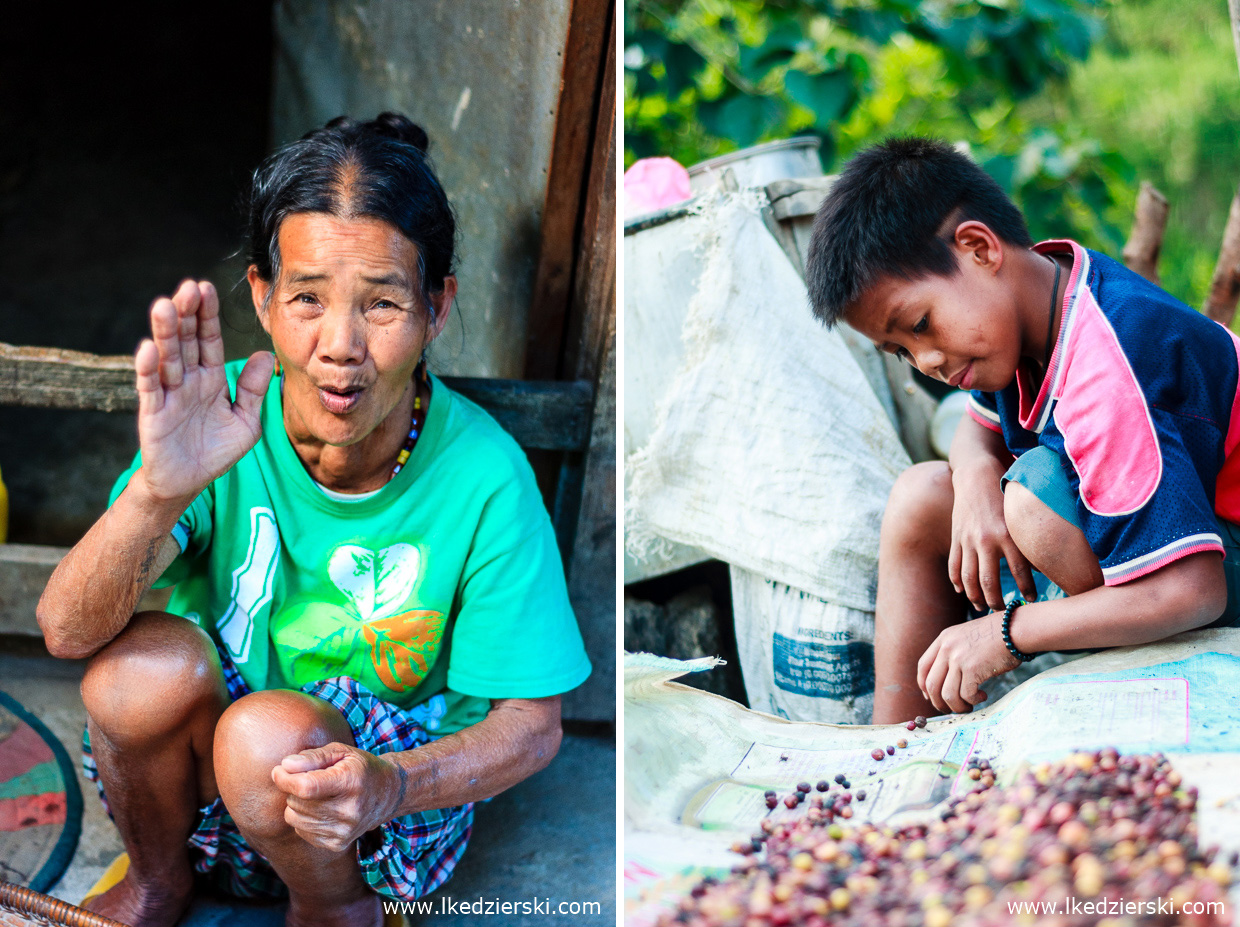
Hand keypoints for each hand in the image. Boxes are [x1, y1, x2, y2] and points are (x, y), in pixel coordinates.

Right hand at [135, 280, 274, 501]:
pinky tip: (149, 348)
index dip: (207, 316)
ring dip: (165, 333)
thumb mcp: (246, 421)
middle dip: (187, 314)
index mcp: (211, 378)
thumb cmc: (216, 450)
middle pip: (187, 341)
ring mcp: (169, 394)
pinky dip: (148, 368)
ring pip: (167, 358)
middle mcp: (188, 380)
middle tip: (189, 287)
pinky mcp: (153, 413)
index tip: (206, 288)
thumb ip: (254, 390)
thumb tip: (266, 356)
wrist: (188, 482)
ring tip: (165, 306)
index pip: (209, 340)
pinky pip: (150, 388)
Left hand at [271, 743, 403, 853]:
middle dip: (293, 788)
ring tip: (315, 794)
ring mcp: (344, 831)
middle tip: (307, 778)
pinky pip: (301, 831)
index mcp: (350, 782)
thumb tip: (285, 766)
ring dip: (297, 804)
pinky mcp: (337, 844)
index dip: (285, 778)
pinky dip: (304, 818)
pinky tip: (320, 809)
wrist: (386, 794)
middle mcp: (349, 811)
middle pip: (297, 802)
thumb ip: (312, 756)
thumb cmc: (359, 768)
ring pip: (294, 818)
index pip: (306, 787)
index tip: (279, 770)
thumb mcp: (340, 752)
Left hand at [917, 613, 1019, 712]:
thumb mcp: (966, 637)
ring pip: (947, 694)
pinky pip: (965, 695)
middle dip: (939, 702)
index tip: (932, 697)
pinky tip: (983, 696)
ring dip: (957, 706)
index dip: (924, 686)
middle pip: (931, 684)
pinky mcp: (972, 668)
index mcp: (944, 639)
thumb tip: (946, 681)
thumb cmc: (997, 636)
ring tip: (969, 705)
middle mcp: (947, 647)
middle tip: (951, 709)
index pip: (923, 666)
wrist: (1015, 628)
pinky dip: (973, 700)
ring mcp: (958, 658)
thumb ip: (954, 653)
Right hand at [948, 463, 1036, 611]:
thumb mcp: (1020, 514)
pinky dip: (957, 581)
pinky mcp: (956, 537)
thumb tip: (1040, 565)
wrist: (976, 475)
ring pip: (968, 577)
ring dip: (975, 596)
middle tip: (1001, 611)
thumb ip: (1028, 539)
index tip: (1030, 600)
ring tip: (982, 607)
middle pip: (989, 581)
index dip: (1026, 589)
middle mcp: (986, 539)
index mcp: (1007, 534)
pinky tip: (962, 591)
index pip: (1020, 571)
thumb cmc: (1005, 493)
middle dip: (995, 601)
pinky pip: (954, 565)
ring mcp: (968, 539)